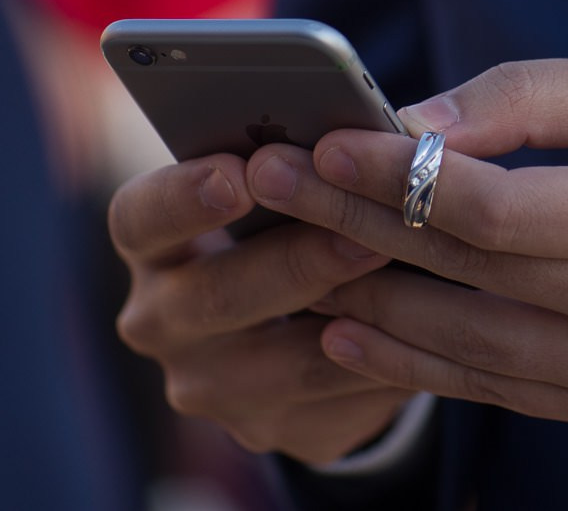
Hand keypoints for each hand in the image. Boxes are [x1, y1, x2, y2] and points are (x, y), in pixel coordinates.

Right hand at [107, 154, 417, 461]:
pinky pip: (335, 403)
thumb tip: (377, 137)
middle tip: (359, 234)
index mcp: (149, 241)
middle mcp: (160, 320)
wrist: (303, 315)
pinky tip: (426, 331)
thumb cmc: (290, 214)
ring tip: (410, 279)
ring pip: (285, 364)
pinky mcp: (268, 429)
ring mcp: (211, 385)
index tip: (241, 172)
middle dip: (296, 261)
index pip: (142, 217)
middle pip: (216, 297)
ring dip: (354, 319)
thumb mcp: (282, 182)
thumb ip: (303, 160)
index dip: (187, 195)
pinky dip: (383, 363)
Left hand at [245, 57, 567, 429]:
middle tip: (272, 186)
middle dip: (358, 227)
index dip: (398, 180)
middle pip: (469, 276)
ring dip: (367, 303)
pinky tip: (352, 328)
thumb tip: (409, 123)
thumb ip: (526, 99)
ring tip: (287, 260)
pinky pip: (500, 389)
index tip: (320, 144)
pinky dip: (419, 361)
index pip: (497, 210)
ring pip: (470, 347)